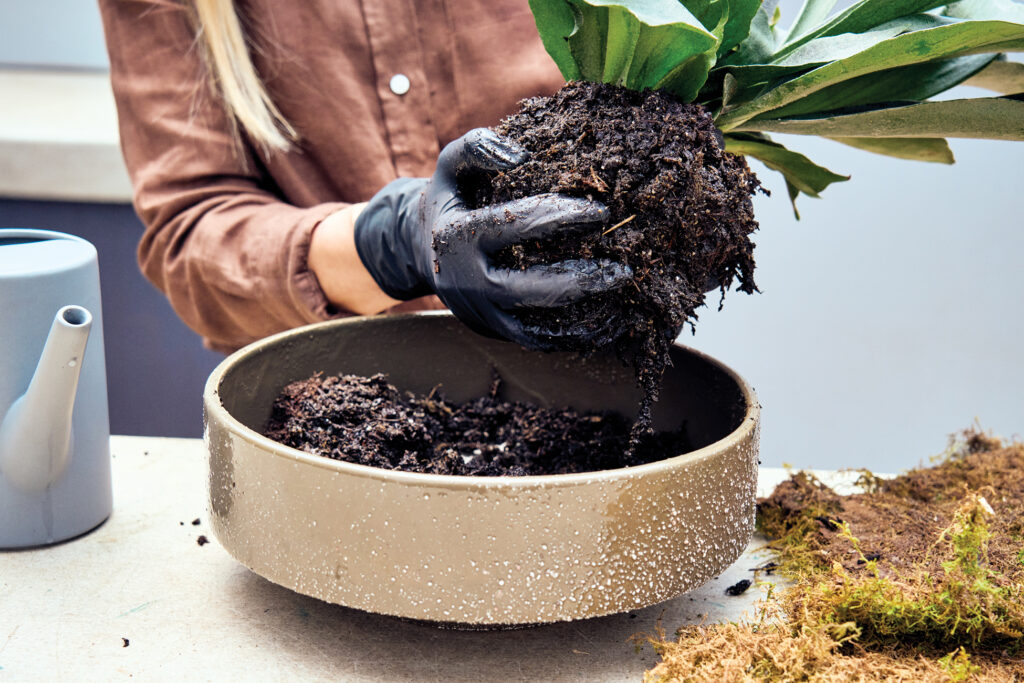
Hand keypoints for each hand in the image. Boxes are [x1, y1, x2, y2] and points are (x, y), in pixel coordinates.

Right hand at [353, 128, 631, 348]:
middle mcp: (465, 282)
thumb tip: (522, 156)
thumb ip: (477, 147)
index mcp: (457, 237)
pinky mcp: (490, 330)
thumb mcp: (450, 165)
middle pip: (529, 289)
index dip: (562, 217)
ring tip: (622, 308)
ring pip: (534, 328)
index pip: (517, 226)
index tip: (601, 213)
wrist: (418, 250)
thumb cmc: (449, 200)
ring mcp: (477, 313)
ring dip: (581, 320)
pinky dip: (570, 337)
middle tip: (624, 272)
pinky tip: (603, 324)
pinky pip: (534, 340)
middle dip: (581, 281)